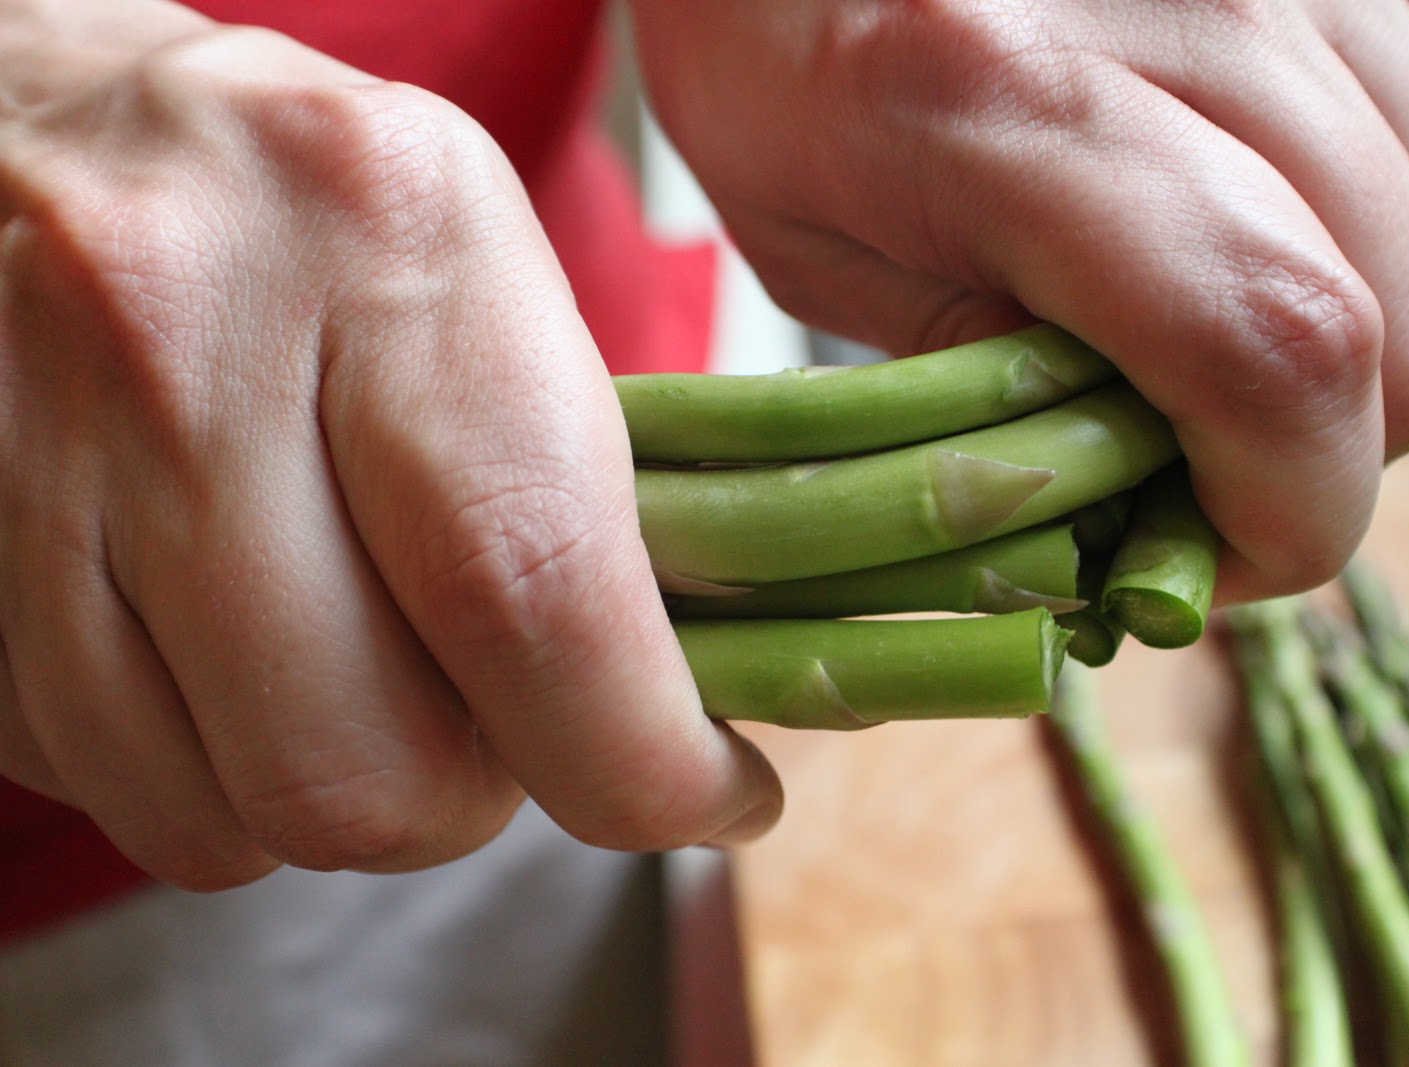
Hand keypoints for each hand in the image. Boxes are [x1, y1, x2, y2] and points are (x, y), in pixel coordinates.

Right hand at [0, 5, 778, 889]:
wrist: (41, 127)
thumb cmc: (310, 214)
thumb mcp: (491, 271)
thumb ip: (583, 485)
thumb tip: (668, 710)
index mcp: (396, 241)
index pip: (528, 592)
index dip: (635, 758)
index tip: (697, 794)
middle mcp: (190, 332)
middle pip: (361, 763)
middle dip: (470, 800)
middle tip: (505, 728)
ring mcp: (33, 442)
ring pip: (220, 814)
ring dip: (330, 797)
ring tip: (366, 680)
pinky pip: (100, 778)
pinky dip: (202, 768)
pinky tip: (236, 656)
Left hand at [629, 0, 1408, 602]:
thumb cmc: (787, 57)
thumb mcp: (828, 262)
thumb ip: (997, 396)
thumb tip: (1157, 517)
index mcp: (1006, 99)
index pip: (1273, 345)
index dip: (1291, 507)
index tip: (1220, 553)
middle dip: (1327, 454)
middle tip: (1214, 458)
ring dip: (1375, 347)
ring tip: (1238, 333)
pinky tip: (1299, 231)